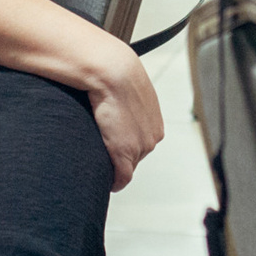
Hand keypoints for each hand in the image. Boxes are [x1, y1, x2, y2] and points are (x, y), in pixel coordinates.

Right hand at [79, 34, 162, 188]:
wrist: (112, 71)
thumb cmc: (114, 72)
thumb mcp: (128, 86)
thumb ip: (127, 98)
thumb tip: (113, 95)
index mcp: (155, 122)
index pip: (141, 143)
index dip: (126, 147)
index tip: (113, 147)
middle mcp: (152, 137)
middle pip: (136, 157)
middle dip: (121, 159)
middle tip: (104, 157)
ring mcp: (140, 147)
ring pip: (127, 167)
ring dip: (115, 168)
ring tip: (101, 165)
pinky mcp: (124, 153)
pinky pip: (122, 178)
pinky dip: (115, 183)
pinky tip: (107, 184)